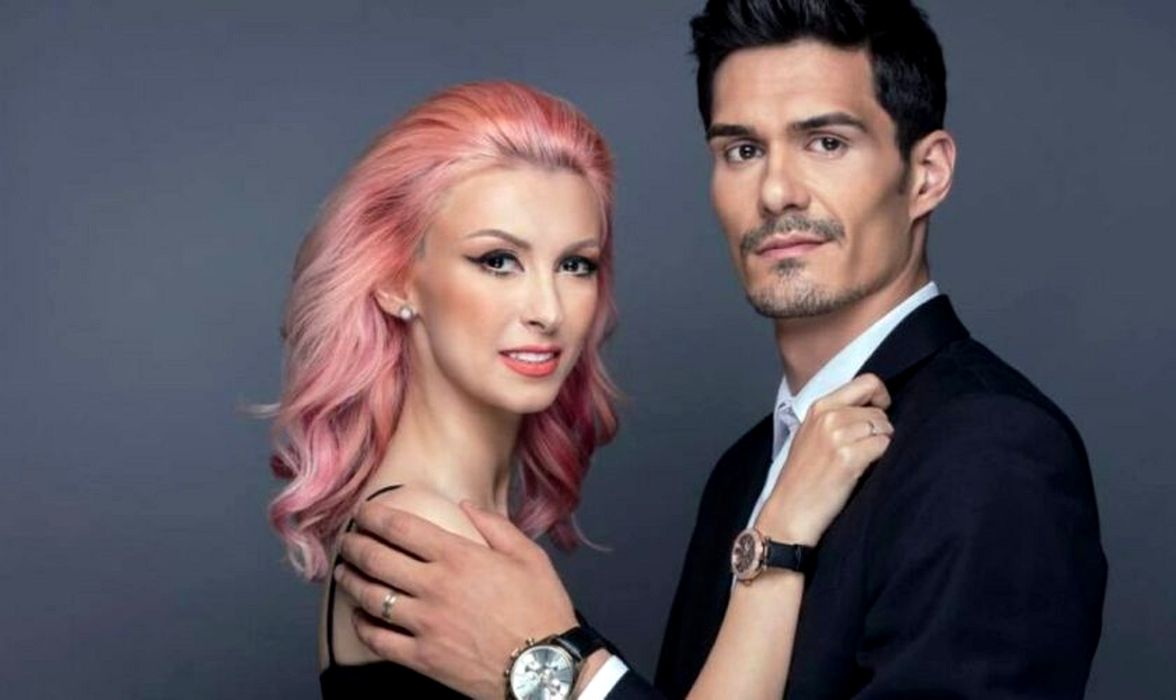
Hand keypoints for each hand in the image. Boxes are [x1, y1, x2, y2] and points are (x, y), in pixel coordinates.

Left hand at [333, 501, 577, 699]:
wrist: (546, 668)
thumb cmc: (542, 610)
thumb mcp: (529, 556)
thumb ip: (495, 526)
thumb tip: (466, 505)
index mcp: (460, 557)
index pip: (402, 528)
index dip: (375, 516)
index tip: (363, 512)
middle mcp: (436, 586)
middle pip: (377, 558)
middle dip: (354, 544)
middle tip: (346, 539)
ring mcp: (425, 624)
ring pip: (370, 596)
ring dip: (350, 580)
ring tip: (343, 572)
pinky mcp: (422, 657)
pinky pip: (378, 640)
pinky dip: (362, 625)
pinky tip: (358, 616)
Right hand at [758, 373, 892, 544]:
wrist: (789, 511)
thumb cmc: (802, 478)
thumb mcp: (810, 435)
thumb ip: (835, 416)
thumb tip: (872, 408)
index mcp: (819, 407)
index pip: (866, 382)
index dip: (880, 396)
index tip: (878, 413)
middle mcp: (828, 417)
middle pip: (878, 410)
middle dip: (881, 429)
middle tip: (867, 448)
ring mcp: (838, 436)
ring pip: (884, 427)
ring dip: (882, 444)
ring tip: (864, 460)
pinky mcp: (849, 458)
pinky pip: (884, 446)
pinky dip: (881, 458)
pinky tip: (864, 470)